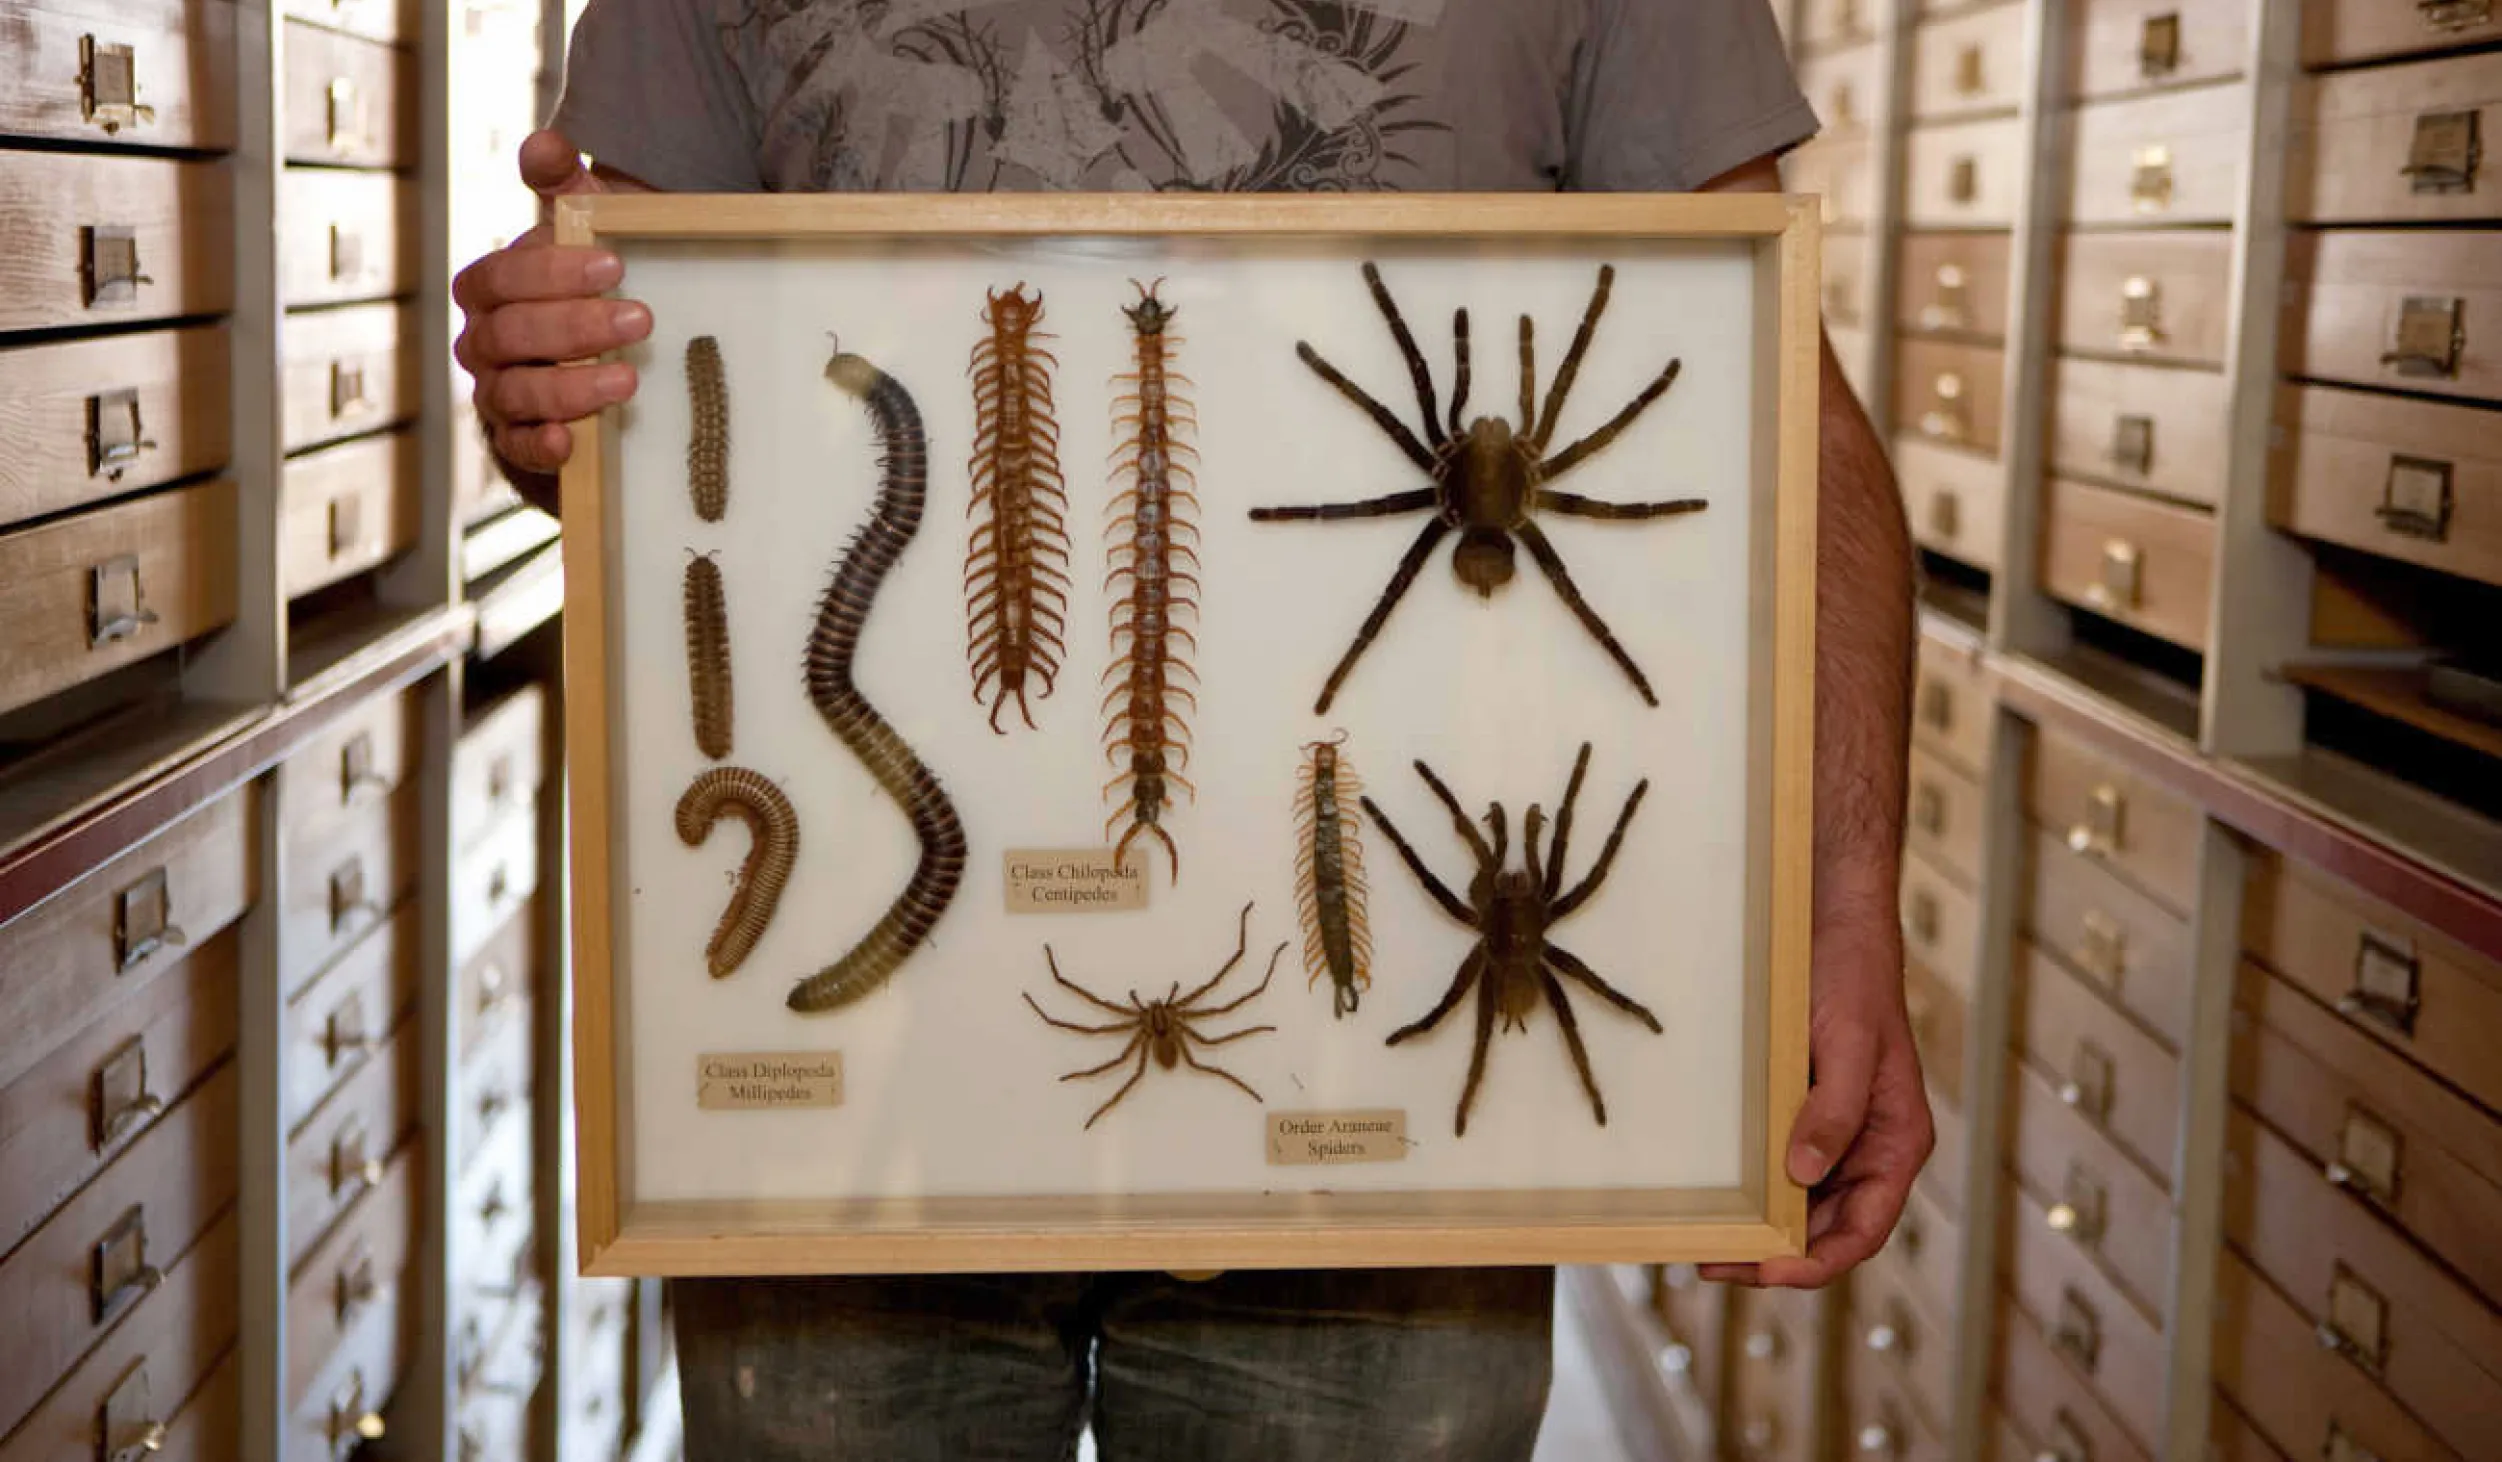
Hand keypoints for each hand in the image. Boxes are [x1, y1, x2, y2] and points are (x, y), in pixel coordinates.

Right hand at [453, 129, 651, 481]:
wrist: (604, 363)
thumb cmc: (593, 287)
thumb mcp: (587, 231)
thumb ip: (565, 186)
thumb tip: (543, 145)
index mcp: (494, 290)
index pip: (500, 277)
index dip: (550, 271)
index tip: (616, 266)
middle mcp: (485, 341)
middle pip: (509, 334)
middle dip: (573, 327)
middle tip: (641, 319)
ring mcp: (498, 394)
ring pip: (513, 392)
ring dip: (568, 387)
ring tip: (628, 379)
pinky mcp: (518, 443)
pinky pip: (514, 449)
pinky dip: (538, 446)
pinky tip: (568, 443)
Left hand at [1703, 865, 1933, 1288]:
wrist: (1830, 918)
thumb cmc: (1849, 974)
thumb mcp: (1847, 1042)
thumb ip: (1835, 1110)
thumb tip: (1803, 1173)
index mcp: (1896, 1141)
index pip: (1863, 1229)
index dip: (1816, 1261)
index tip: (1764, 1270)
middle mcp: (1868, 1147)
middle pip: (1826, 1228)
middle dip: (1774, 1255)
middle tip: (1711, 1264)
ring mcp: (1833, 1132)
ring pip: (1799, 1204)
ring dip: (1757, 1227)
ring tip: (1703, 1240)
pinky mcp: (1800, 1110)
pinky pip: (1777, 1165)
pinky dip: (1750, 1187)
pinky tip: (1713, 1193)